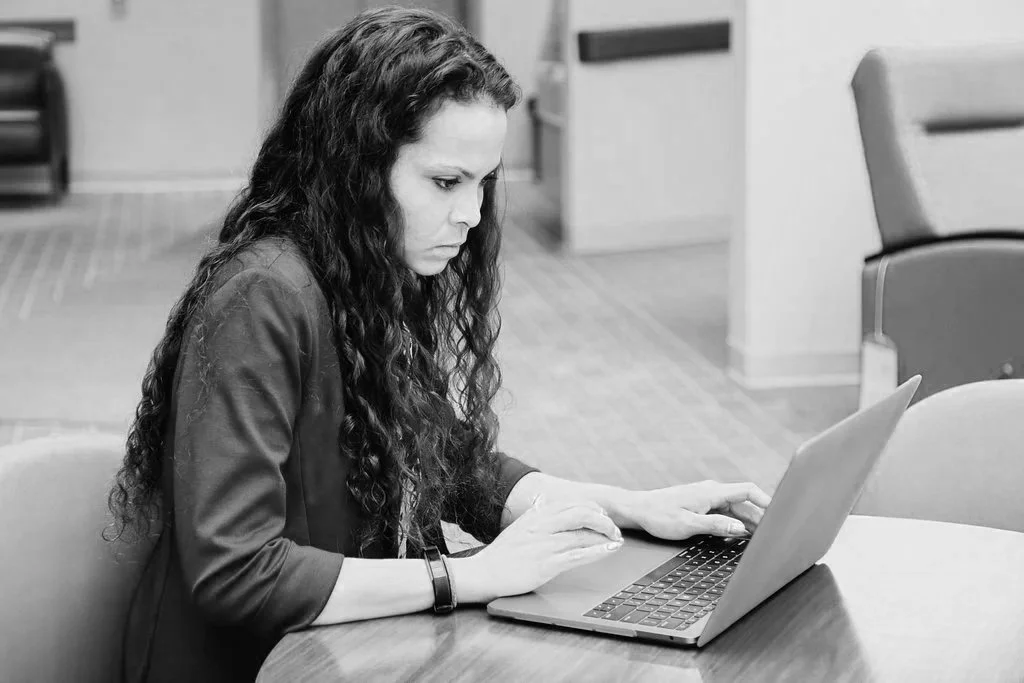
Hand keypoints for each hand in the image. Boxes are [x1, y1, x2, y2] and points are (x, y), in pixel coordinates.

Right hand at [460, 496, 623, 600]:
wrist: (483, 573)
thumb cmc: (501, 553)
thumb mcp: (517, 526)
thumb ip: (533, 513)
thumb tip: (543, 499)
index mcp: (536, 515)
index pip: (571, 503)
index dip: (592, 508)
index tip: (603, 515)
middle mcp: (542, 525)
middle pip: (581, 513)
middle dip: (603, 520)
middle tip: (614, 529)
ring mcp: (544, 544)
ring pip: (582, 534)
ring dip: (605, 536)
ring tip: (618, 539)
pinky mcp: (546, 563)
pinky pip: (578, 555)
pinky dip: (597, 551)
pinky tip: (610, 550)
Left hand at [623, 480, 771, 540]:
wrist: (638, 509)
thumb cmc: (658, 516)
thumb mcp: (688, 524)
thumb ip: (716, 525)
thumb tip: (741, 527)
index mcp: (711, 492)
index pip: (747, 490)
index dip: (766, 500)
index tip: (779, 513)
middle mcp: (712, 492)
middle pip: (745, 502)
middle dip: (761, 517)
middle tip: (774, 534)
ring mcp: (707, 498)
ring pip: (736, 508)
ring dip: (748, 521)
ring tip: (762, 537)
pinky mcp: (702, 505)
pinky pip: (725, 513)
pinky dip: (735, 522)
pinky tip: (741, 535)